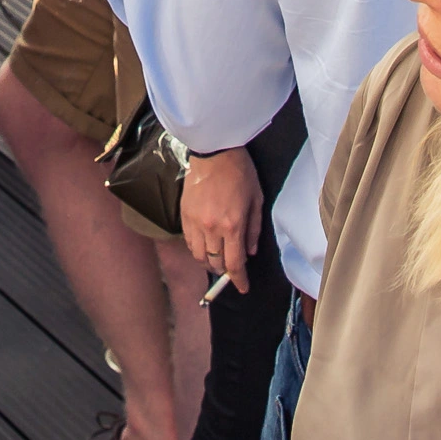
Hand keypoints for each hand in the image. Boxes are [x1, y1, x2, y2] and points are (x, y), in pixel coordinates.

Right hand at [181, 147, 263, 293]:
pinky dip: (197, 249)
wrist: (214, 152)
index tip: (242, 287)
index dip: (238, 280)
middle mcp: (212, 228)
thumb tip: (250, 252)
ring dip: (209, 262)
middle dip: (225, 271)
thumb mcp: (256, 200)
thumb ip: (254, 230)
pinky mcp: (184, 214)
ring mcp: (195, 222)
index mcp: (233, 225)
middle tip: (232, 268)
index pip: (235, 264)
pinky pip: (189, 242)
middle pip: (215, 263)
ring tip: (217, 258)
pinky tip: (205, 244)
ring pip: (200, 256)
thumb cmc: (239, 173)